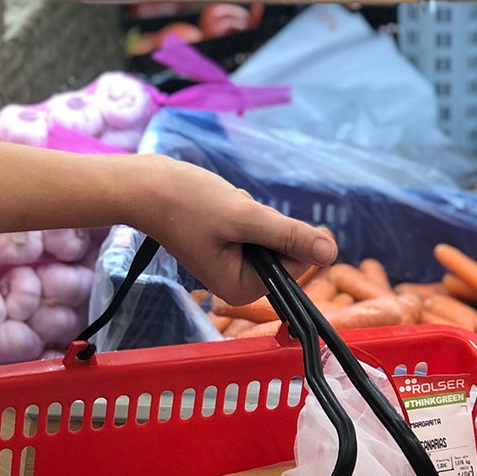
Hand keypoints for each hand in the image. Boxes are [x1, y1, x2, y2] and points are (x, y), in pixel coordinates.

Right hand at [133, 156, 335, 304]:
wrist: (143, 186)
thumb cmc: (187, 202)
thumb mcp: (244, 217)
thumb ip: (288, 236)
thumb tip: (332, 253)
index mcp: (243, 288)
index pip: (294, 264)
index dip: (285, 235)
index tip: (254, 220)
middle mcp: (238, 282)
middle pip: (281, 249)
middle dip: (263, 222)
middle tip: (230, 213)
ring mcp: (230, 262)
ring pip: (267, 233)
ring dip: (251, 213)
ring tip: (220, 207)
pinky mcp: (224, 243)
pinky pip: (251, 224)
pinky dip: (241, 209)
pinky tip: (217, 204)